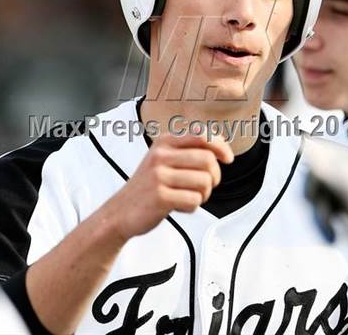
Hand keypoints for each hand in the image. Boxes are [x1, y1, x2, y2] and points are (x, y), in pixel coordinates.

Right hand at [103, 132, 233, 242]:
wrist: (120, 212)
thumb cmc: (148, 186)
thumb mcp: (163, 159)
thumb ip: (188, 150)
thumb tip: (220, 148)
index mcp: (164, 142)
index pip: (202, 135)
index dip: (220, 146)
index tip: (228, 158)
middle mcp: (160, 155)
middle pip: (208, 160)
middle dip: (214, 176)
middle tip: (205, 186)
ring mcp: (158, 175)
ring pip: (204, 182)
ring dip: (203, 194)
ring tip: (189, 197)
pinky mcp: (160, 197)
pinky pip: (194, 201)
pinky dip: (192, 207)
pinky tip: (178, 206)